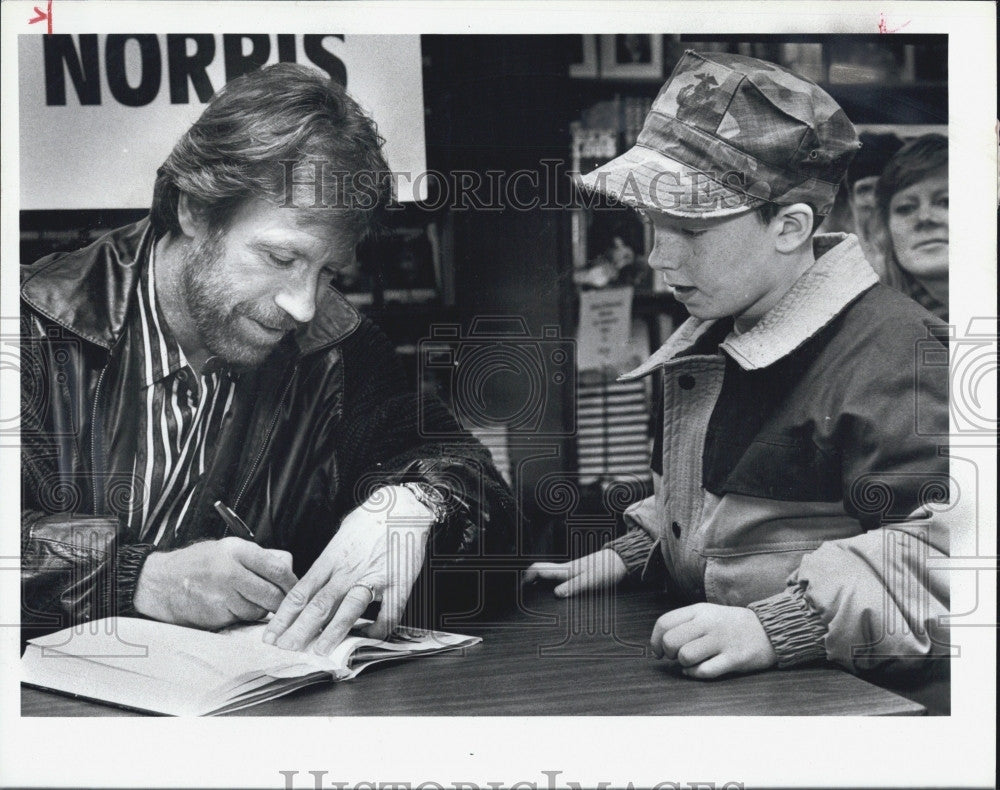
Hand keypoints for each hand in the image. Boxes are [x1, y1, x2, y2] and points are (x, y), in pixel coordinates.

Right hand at [133, 537, 296, 629]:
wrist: (158, 582)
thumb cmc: (194, 565)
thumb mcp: (226, 549)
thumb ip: (257, 558)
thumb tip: (287, 566)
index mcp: (236, 550)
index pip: (277, 568)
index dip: (291, 582)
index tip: (296, 588)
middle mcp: (230, 571)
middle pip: (272, 594)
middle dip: (279, 601)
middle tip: (280, 603)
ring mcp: (222, 595)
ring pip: (258, 610)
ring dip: (258, 610)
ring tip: (243, 600)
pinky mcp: (215, 614)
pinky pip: (240, 619)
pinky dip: (241, 617)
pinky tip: (229, 607)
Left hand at [264, 485, 433, 654]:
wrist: (403, 506)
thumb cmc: (372, 518)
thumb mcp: (341, 537)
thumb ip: (328, 562)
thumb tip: (314, 582)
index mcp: (332, 559)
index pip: (301, 592)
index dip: (284, 616)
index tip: (272, 634)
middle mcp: (348, 570)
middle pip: (319, 604)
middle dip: (300, 629)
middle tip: (286, 649)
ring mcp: (373, 577)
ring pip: (348, 609)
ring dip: (332, 631)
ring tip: (319, 650)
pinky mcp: (397, 584)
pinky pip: (387, 614)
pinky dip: (378, 630)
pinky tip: (369, 637)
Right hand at [523, 549, 626, 596]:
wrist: (622, 561)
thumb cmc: (608, 569)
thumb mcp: (591, 580)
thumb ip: (574, 586)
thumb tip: (556, 594)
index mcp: (566, 569)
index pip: (539, 569)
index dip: (526, 577)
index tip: (520, 588)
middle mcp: (566, 569)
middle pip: (541, 571)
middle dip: (530, 580)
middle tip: (524, 593)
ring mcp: (572, 571)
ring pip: (550, 575)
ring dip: (541, 582)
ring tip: (535, 595)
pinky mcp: (579, 574)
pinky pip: (560, 579)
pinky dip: (553, 585)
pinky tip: (557, 594)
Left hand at [650, 603, 776, 678]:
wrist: (769, 629)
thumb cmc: (730, 624)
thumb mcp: (707, 614)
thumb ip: (684, 623)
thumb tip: (660, 644)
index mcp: (699, 610)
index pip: (664, 623)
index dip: (655, 640)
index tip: (659, 651)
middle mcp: (708, 623)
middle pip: (671, 641)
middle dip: (669, 653)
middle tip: (677, 656)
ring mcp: (722, 640)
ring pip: (686, 656)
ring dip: (684, 664)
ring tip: (691, 662)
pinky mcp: (734, 658)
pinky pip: (705, 670)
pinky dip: (696, 673)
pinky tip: (698, 670)